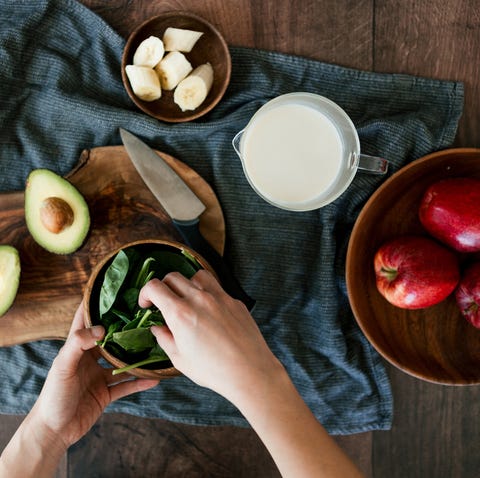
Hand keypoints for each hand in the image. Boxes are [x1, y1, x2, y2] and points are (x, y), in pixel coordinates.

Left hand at [33, 302, 158, 448]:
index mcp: (76, 348)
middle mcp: (89, 359)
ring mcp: (99, 376)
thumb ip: (78, 345)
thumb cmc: (53, 397)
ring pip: (122, 363)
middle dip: (125, 329)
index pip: (85, 321)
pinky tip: (155, 378)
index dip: (96, 306)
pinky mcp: (106, 394)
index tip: (113, 292)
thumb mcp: (63, 367)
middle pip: (110, 340)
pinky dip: (140, 382)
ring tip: (155, 346)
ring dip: (136, 357)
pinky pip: (126, 386)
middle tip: (144, 317)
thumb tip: (101, 328)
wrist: (53, 432)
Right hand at [139, 270, 282, 403]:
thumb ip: (164, 338)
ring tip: (188, 301)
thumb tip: (157, 327)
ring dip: (187, 284)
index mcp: (180, 313)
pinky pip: (217, 288)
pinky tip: (209, 312)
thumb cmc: (213, 370)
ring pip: (197, 276)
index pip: (155, 286)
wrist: (250, 371)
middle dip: (163, 287)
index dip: (145, 293)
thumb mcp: (179, 359)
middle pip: (173, 277)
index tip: (146, 304)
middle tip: (164, 303)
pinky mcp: (234, 301)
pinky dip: (207, 294)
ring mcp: (219, 297)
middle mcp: (199, 299)